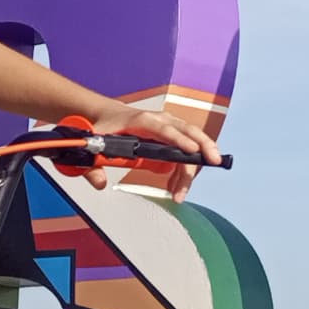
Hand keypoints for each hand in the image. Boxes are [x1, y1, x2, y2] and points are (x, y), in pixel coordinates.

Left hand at [90, 107, 220, 202]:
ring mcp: (170, 127)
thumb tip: (100, 183)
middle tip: (215, 162)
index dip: (180, 140)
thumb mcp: (96, 145)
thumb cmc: (106, 127)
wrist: (108, 114)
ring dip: (192, 170)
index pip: (165, 129)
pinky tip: (176, 188)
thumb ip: (94, 166)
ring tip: (179, 194)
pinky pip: (187, 152)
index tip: (192, 152)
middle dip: (204, 147)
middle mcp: (161, 120)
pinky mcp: (174, 136)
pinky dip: (185, 171)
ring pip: (193, 143)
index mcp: (143, 120)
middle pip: (189, 132)